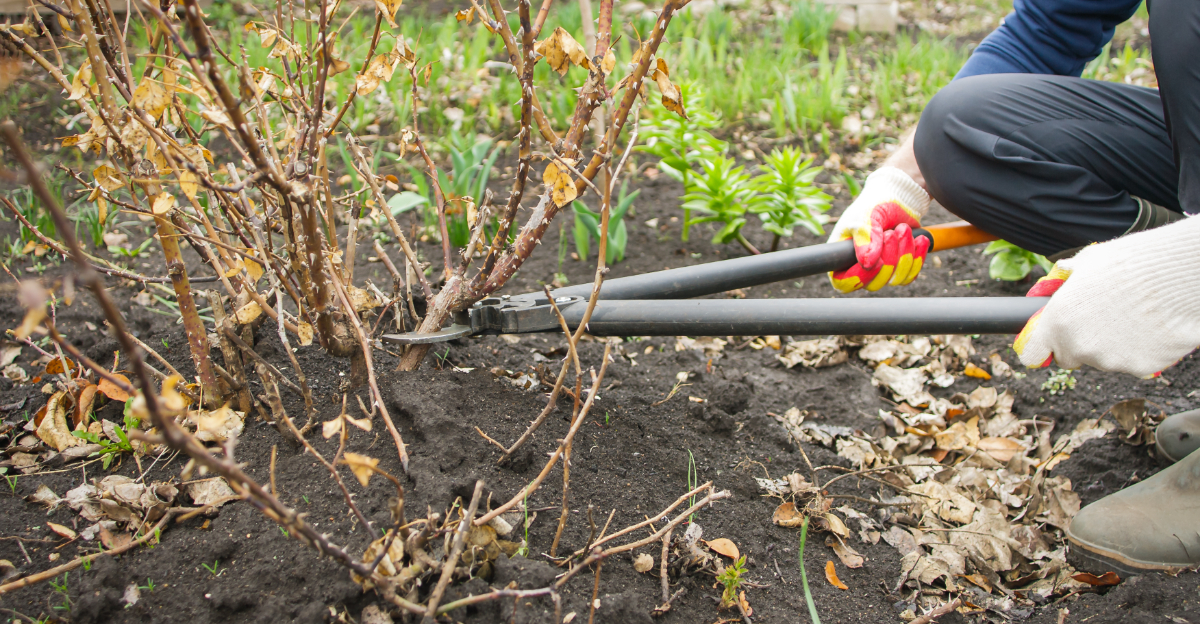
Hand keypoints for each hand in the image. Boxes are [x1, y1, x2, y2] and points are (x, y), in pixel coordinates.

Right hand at [828, 167, 931, 292]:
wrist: (898, 195)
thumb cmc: (873, 204)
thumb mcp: (864, 218)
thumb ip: (865, 240)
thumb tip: (867, 264)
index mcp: (841, 257)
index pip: (844, 283)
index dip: (859, 277)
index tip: (875, 260)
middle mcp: (860, 267)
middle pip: (874, 283)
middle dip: (889, 258)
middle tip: (891, 233)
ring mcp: (881, 269)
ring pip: (895, 279)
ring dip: (904, 253)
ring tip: (903, 229)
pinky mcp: (900, 266)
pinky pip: (911, 273)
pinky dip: (918, 256)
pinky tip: (919, 238)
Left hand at [1014, 216, 1199, 377]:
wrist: (1178, 273)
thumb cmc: (1130, 262)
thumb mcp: (1087, 262)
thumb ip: (1066, 278)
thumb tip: (1059, 277)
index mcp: (1057, 322)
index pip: (1033, 354)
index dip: (1042, 347)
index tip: (1049, 343)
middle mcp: (1078, 347)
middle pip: (1071, 358)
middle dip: (1080, 344)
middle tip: (1101, 320)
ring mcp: (1110, 361)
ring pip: (1104, 360)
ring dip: (1112, 345)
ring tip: (1132, 316)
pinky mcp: (1140, 368)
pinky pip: (1134, 362)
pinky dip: (1140, 350)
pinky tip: (1151, 326)